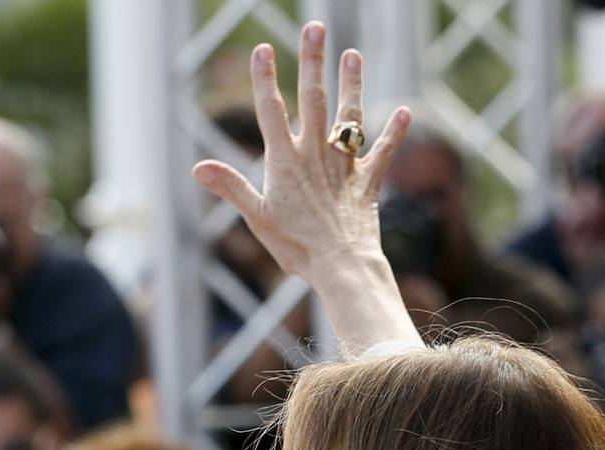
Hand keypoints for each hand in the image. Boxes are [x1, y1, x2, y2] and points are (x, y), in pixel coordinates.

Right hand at [192, 22, 421, 354]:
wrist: (341, 266)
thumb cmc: (296, 247)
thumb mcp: (257, 218)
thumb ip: (231, 187)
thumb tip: (199, 168)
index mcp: (285, 162)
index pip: (271, 111)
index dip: (265, 79)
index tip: (263, 49)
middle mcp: (315, 154)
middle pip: (313, 99)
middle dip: (313, 62)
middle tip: (315, 28)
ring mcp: (344, 165)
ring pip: (349, 116)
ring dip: (351, 84)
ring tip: (352, 54)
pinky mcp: (367, 181)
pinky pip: (382, 152)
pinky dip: (394, 132)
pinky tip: (405, 111)